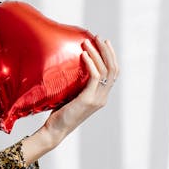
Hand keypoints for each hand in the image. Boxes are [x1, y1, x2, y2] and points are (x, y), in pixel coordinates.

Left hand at [22, 37, 119, 162]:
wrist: (55, 130)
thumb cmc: (60, 113)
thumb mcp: (73, 95)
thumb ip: (78, 83)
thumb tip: (72, 64)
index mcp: (101, 96)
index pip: (113, 73)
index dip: (111, 56)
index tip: (103, 43)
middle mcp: (103, 97)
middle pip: (113, 70)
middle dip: (107, 51)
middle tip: (98, 38)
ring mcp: (97, 99)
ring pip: (105, 71)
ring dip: (97, 54)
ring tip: (87, 42)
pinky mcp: (88, 99)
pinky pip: (94, 77)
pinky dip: (90, 63)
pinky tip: (83, 55)